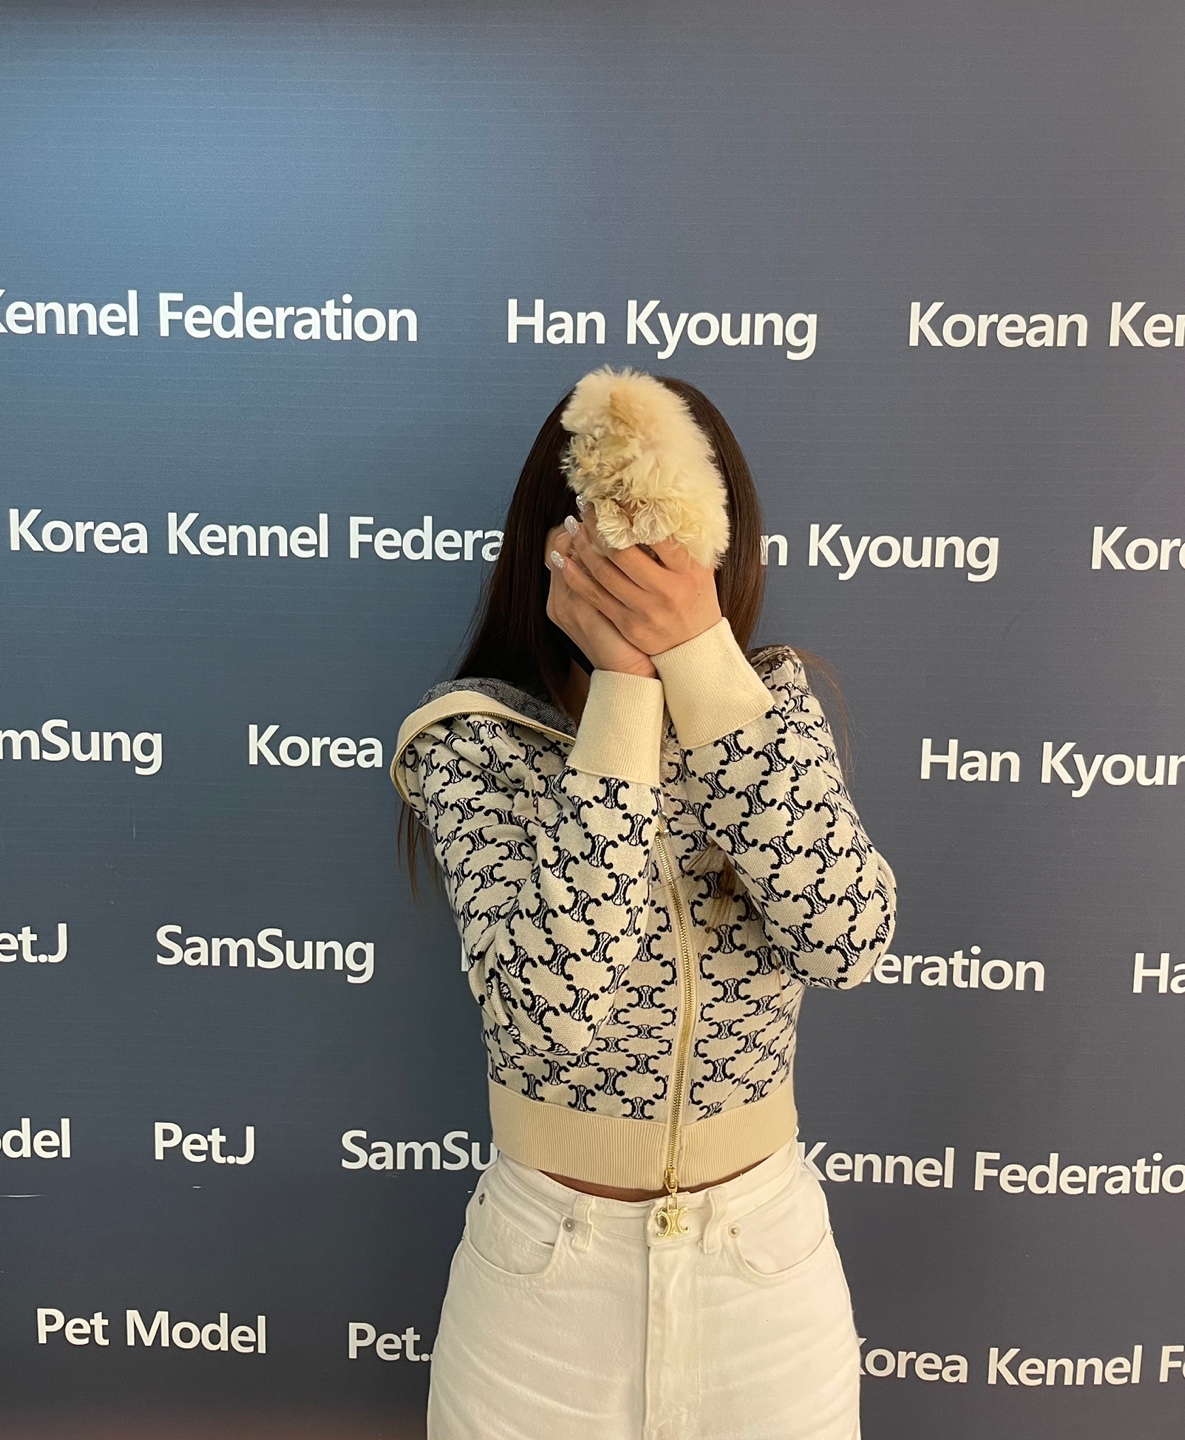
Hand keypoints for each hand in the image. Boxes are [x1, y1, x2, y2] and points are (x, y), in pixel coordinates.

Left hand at [554, 508, 722, 657]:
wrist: (694, 648)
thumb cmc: (698, 599)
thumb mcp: (701, 568)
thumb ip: (686, 541)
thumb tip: (664, 504)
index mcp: (687, 572)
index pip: (658, 535)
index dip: (633, 513)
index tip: (617, 495)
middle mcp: (665, 591)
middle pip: (623, 553)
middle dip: (601, 525)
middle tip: (588, 505)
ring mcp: (643, 609)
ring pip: (604, 572)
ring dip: (583, 545)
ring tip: (573, 524)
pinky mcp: (626, 623)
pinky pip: (593, 595)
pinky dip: (574, 574)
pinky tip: (561, 557)